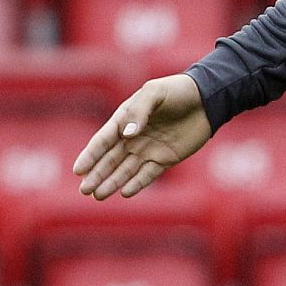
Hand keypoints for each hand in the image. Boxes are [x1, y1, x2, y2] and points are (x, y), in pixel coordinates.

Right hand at [72, 73, 211, 199]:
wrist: (206, 98)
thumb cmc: (177, 90)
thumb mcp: (154, 93)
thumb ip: (139, 111)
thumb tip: (127, 135)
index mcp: (126, 119)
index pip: (103, 140)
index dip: (90, 155)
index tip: (78, 170)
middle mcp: (133, 137)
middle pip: (111, 160)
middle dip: (97, 175)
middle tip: (84, 191)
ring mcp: (149, 149)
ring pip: (126, 170)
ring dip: (112, 183)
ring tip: (98, 195)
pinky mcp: (166, 158)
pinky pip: (148, 174)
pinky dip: (137, 184)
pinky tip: (125, 193)